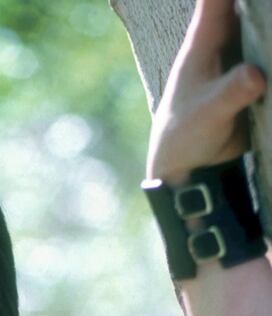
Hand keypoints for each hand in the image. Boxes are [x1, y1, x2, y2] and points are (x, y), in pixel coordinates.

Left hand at [147, 0, 266, 184]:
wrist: (189, 166)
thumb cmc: (185, 134)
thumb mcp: (208, 113)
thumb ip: (231, 93)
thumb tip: (256, 76)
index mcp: (204, 40)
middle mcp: (224, 40)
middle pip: (248, 5)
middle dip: (264, 7)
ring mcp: (241, 56)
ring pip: (263, 27)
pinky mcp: (255, 75)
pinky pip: (270, 55)